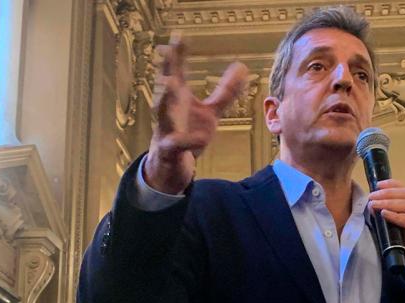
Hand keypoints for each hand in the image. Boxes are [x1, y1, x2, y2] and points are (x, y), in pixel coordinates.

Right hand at [145, 34, 248, 193]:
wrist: (170, 165)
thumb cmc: (187, 133)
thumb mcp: (209, 113)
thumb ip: (225, 92)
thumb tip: (242, 67)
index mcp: (178, 98)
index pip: (176, 72)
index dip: (178, 54)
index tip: (179, 35)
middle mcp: (168, 109)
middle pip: (166, 87)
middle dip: (166, 69)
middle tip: (168, 52)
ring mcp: (166, 129)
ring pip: (162, 112)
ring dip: (164, 97)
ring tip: (170, 83)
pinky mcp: (169, 150)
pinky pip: (177, 144)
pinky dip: (188, 142)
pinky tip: (201, 140)